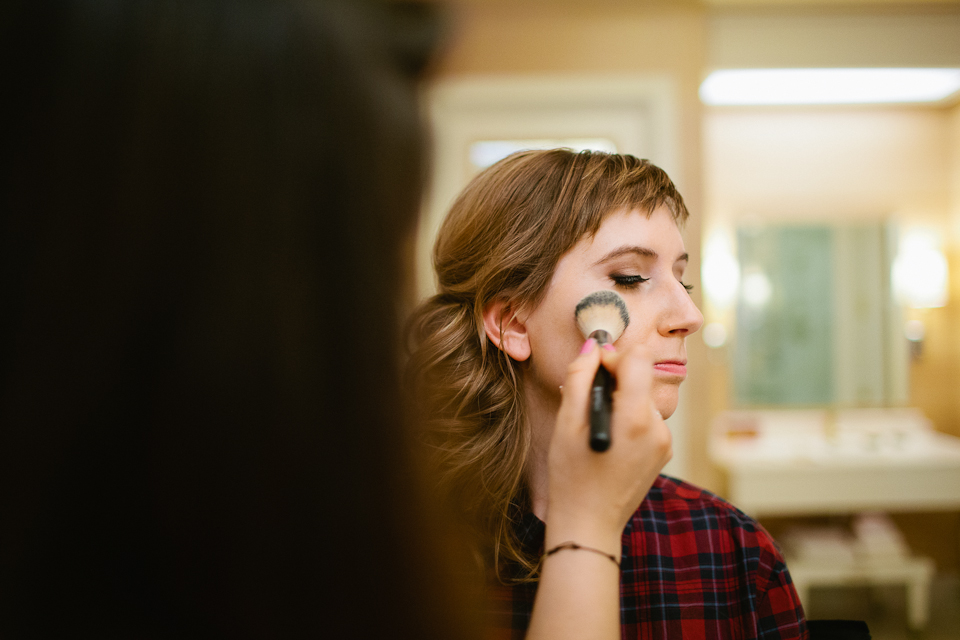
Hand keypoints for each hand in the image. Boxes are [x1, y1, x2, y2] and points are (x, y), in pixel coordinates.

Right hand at [543, 339, 671, 556]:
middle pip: (641, 378)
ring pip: (643, 398)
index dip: (612, 357)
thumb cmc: (572, 477)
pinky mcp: (664, 452)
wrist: (589, 524)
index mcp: (635, 418)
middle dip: (615, 381)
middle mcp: (658, 427)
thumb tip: (592, 348)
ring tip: (597, 428)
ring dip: (621, 402)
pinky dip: (629, 420)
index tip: (591, 370)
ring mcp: (664, 441)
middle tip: (587, 403)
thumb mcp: (567, 424)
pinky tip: (611, 442)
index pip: (637, 359)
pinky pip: (647, 420)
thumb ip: (580, 379)